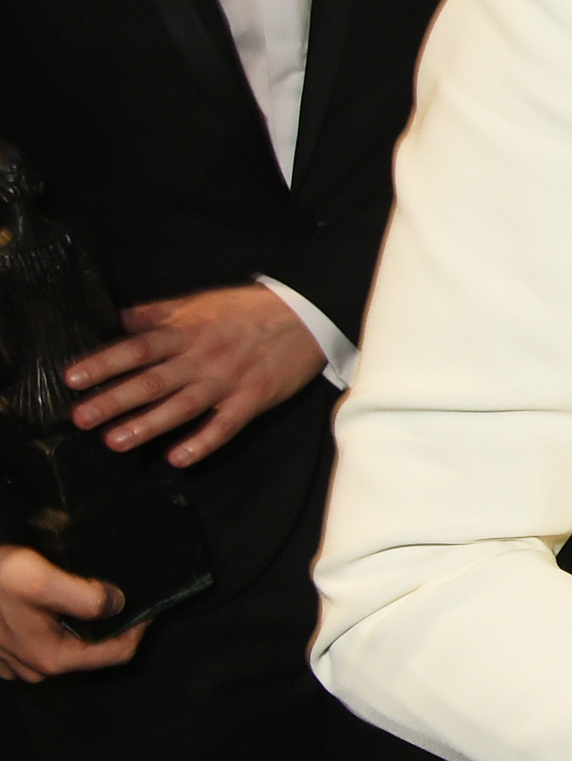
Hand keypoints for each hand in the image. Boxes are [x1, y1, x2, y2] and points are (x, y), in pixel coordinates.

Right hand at [0, 545, 145, 680]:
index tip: (147, 599)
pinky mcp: (2, 652)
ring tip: (85, 589)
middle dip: (110, 622)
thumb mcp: (40, 579)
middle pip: (94, 650)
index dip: (138, 626)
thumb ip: (86, 596)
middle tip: (114, 589)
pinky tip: (51, 599)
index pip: (119, 653)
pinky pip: (42, 640)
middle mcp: (35, 669)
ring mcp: (15, 664)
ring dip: (81, 620)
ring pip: (67, 645)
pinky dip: (55, 622)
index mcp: (51, 658)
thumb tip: (117, 602)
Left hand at [67, 284, 326, 466]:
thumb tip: (115, 318)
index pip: (138, 348)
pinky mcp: (252, 399)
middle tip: (80, 417)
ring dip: (148, 424)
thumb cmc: (249, 309)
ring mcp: (228, 381)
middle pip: (153, 380)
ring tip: (115, 441)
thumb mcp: (200, 302)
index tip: (73, 378)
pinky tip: (178, 459)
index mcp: (188, 330)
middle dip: (115, 400)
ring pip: (182, 406)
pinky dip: (203, 443)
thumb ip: (157, 313)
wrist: (308, 314)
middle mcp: (203, 357)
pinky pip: (225, 425)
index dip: (105, 362)